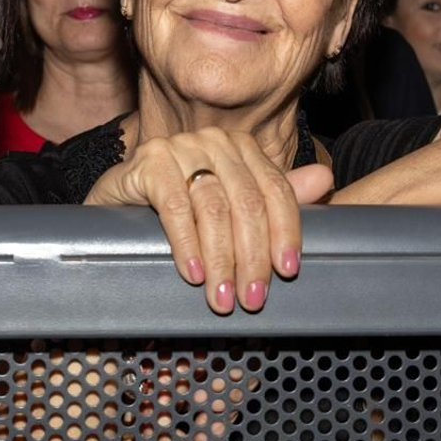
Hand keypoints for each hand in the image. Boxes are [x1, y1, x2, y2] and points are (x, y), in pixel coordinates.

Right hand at [84, 127, 328, 314]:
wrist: (116, 202)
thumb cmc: (177, 206)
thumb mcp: (229, 206)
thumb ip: (273, 198)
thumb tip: (324, 179)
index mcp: (241, 147)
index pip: (274, 189)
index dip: (285, 231)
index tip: (287, 272)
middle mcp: (214, 141)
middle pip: (247, 201)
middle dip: (252, 256)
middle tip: (252, 299)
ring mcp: (179, 147)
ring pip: (214, 207)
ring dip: (221, 259)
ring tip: (223, 297)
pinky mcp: (148, 161)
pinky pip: (175, 206)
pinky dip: (187, 244)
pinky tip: (192, 273)